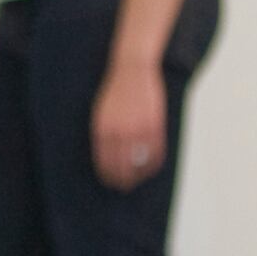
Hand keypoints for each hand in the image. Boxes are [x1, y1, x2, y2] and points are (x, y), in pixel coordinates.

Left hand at [90, 61, 166, 189]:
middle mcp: (119, 132)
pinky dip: (154, 163)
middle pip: (121, 166)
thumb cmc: (115, 91)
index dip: (107, 175)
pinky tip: (152, 168)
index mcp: (103, 130)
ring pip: (139, 162)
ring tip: (137, 181)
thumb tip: (106, 155)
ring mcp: (138, 129)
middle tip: (124, 187)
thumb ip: (103, 134)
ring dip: (138, 175)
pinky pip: (155, 151)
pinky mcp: (154, 124)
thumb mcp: (101, 113)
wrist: (131, 68)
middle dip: (122, 179)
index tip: (109, 182)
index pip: (104, 162)